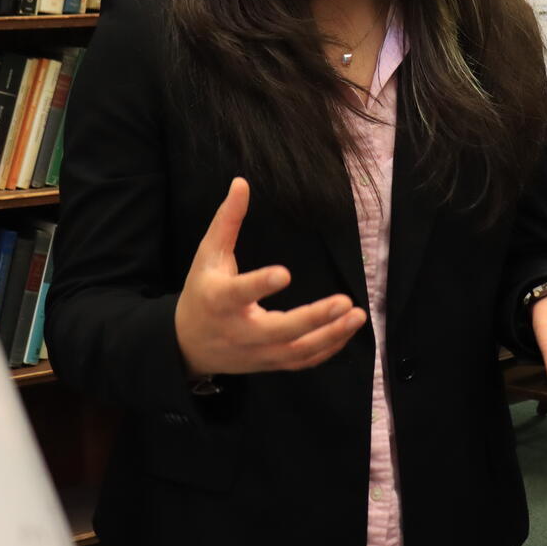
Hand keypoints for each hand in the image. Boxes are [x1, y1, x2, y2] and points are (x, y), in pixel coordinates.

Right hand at [174, 178, 366, 377]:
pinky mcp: (270, 363)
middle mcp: (239, 331)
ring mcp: (257, 351)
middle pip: (279, 330)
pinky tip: (347, 330)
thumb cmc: (202, 291)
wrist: (189, 344)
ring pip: (296, 351)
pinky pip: (302, 362)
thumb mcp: (207, 255)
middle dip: (314, 318)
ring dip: (330, 335)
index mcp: (219, 300)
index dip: (260, 284)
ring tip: (357, 315)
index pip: (240, 293)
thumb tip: (241, 183)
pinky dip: (328, 349)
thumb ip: (227, 220)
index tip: (285, 272)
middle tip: (344, 301)